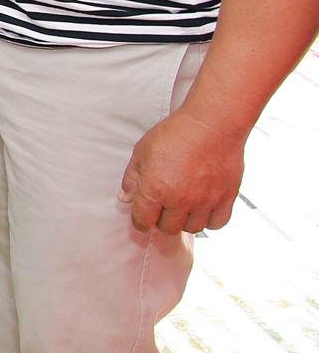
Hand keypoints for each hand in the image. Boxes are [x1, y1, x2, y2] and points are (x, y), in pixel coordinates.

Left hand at [120, 108, 245, 234]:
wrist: (212, 124)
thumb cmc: (175, 133)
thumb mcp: (142, 151)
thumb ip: (132, 178)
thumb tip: (125, 198)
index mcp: (155, 189)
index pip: (142, 221)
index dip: (140, 220)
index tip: (143, 216)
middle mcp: (180, 200)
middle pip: (168, 228)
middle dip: (162, 220)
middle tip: (164, 207)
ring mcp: (205, 201)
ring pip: (193, 228)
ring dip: (186, 220)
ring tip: (184, 205)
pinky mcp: (226, 198)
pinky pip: (217, 223)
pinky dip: (210, 219)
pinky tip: (204, 207)